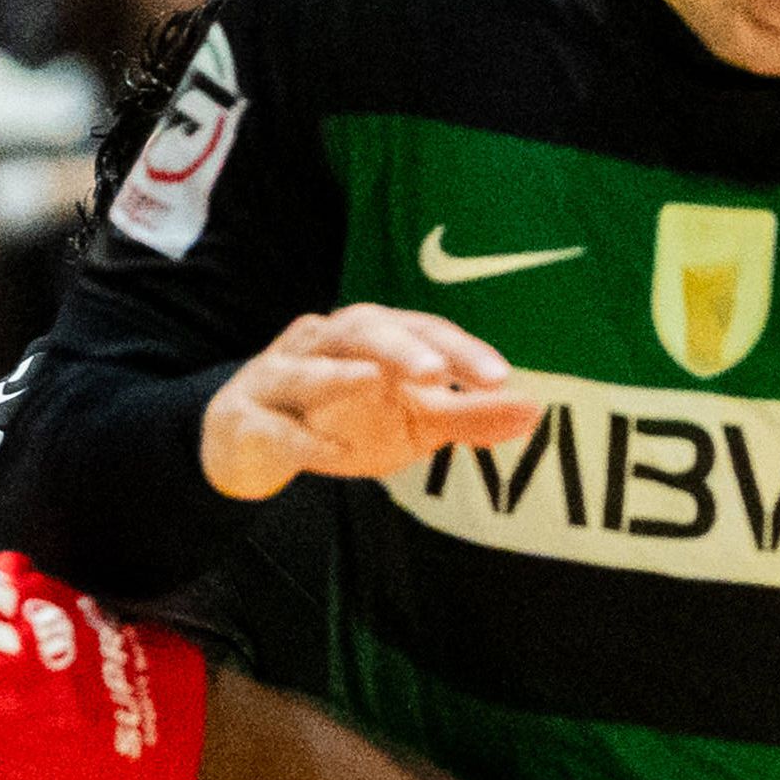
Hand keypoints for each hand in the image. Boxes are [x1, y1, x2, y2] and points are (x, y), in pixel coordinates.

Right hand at [201, 305, 535, 499]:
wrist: (252, 440)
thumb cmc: (344, 418)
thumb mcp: (414, 420)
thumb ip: (468, 414)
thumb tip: (533, 411)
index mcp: (373, 335)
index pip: (422, 331)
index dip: (460, 350)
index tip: (499, 378)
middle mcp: (325, 342)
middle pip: (363, 330)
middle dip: (401, 348)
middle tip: (438, 375)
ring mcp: (280, 375)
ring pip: (306, 367)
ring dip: (338, 375)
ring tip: (374, 382)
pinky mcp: (245, 415)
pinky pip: (271, 422)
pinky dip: (296, 434)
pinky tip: (323, 450)